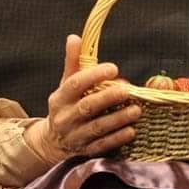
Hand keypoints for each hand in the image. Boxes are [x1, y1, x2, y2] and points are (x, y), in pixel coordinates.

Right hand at [25, 34, 140, 164]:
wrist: (52, 142)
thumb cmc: (66, 106)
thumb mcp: (66, 84)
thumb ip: (73, 62)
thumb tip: (74, 37)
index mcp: (60, 98)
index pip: (75, 84)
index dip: (93, 75)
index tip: (113, 68)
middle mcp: (65, 118)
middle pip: (87, 107)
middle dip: (108, 98)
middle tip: (128, 90)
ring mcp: (75, 136)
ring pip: (97, 128)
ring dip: (118, 119)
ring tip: (136, 110)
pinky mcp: (85, 151)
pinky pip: (102, 146)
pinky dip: (117, 139)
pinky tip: (131, 131)